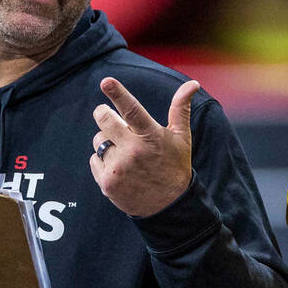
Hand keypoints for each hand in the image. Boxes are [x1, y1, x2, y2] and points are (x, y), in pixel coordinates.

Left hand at [89, 77, 199, 216]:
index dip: (118, 94)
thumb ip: (180, 108)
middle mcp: (134, 151)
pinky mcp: (107, 183)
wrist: (170, 206)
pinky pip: (94, 160)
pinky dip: (103, 161)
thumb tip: (193, 84)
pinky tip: (119, 168)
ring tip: (123, 152)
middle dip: (103, 113)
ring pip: (98, 140)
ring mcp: (119, 168)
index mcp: (151, 136)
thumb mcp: (181, 137)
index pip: (132, 110)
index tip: (106, 81)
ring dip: (106, 141)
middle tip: (106, 115)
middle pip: (104, 120)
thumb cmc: (174, 166)